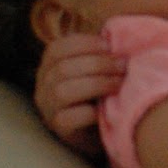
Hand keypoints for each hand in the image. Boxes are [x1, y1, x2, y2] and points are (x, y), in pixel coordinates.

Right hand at [33, 33, 125, 156]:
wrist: (100, 132)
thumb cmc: (99, 95)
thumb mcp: (95, 71)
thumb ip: (99, 55)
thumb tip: (119, 34)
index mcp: (49, 67)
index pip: (57, 48)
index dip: (83, 43)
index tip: (109, 44)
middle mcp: (43, 86)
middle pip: (63, 68)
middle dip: (98, 63)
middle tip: (124, 65)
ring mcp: (48, 108)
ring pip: (64, 91)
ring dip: (98, 84)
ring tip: (121, 82)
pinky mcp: (58, 129)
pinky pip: (69, 118)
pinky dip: (90, 112)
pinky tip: (107, 108)